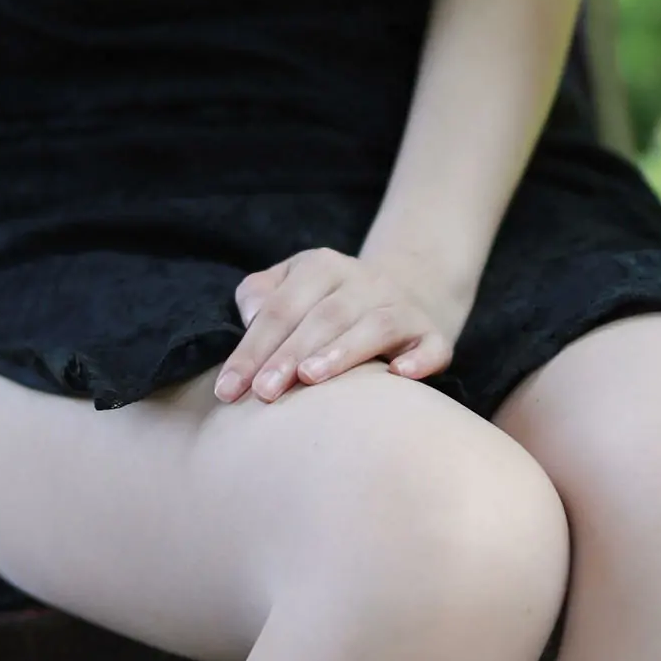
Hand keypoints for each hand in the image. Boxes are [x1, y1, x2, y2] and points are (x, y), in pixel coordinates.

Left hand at [216, 245, 472, 403]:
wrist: (401, 291)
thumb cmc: (323, 303)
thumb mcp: (288, 286)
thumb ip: (259, 295)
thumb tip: (251, 315)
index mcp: (321, 266)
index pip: (280, 308)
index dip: (252, 348)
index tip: (229, 389)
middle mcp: (363, 281)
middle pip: (323, 317)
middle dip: (289, 355)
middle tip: (263, 393)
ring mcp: (400, 306)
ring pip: (374, 326)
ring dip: (342, 352)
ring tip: (311, 378)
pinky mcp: (431, 334)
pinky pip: (432, 345)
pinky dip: (419, 359)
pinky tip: (399, 375)